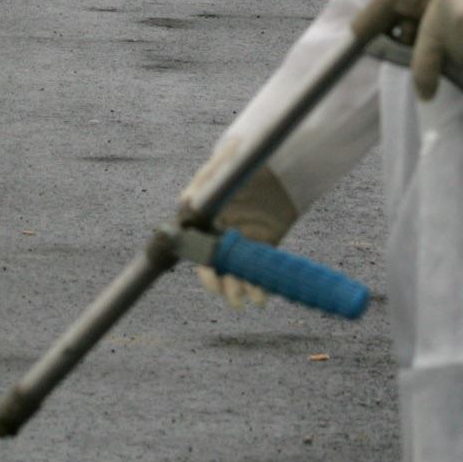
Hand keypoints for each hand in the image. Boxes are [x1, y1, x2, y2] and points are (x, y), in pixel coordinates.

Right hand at [180, 137, 298, 308]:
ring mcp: (243, 240)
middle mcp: (221, 234)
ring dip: (242, 290)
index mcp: (206, 221)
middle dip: (223, 286)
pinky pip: (259, 269)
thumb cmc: (240, 161)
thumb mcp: (221, 168)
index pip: (201, 253)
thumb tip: (186, 201)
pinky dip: (260, 285)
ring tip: (252, 300)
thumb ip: (204, 183)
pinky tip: (262, 295)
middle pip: (218, 268)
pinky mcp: (264, 244)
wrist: (276, 161)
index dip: (206, 271)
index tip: (213, 281)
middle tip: (232, 298)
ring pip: (238, 273)